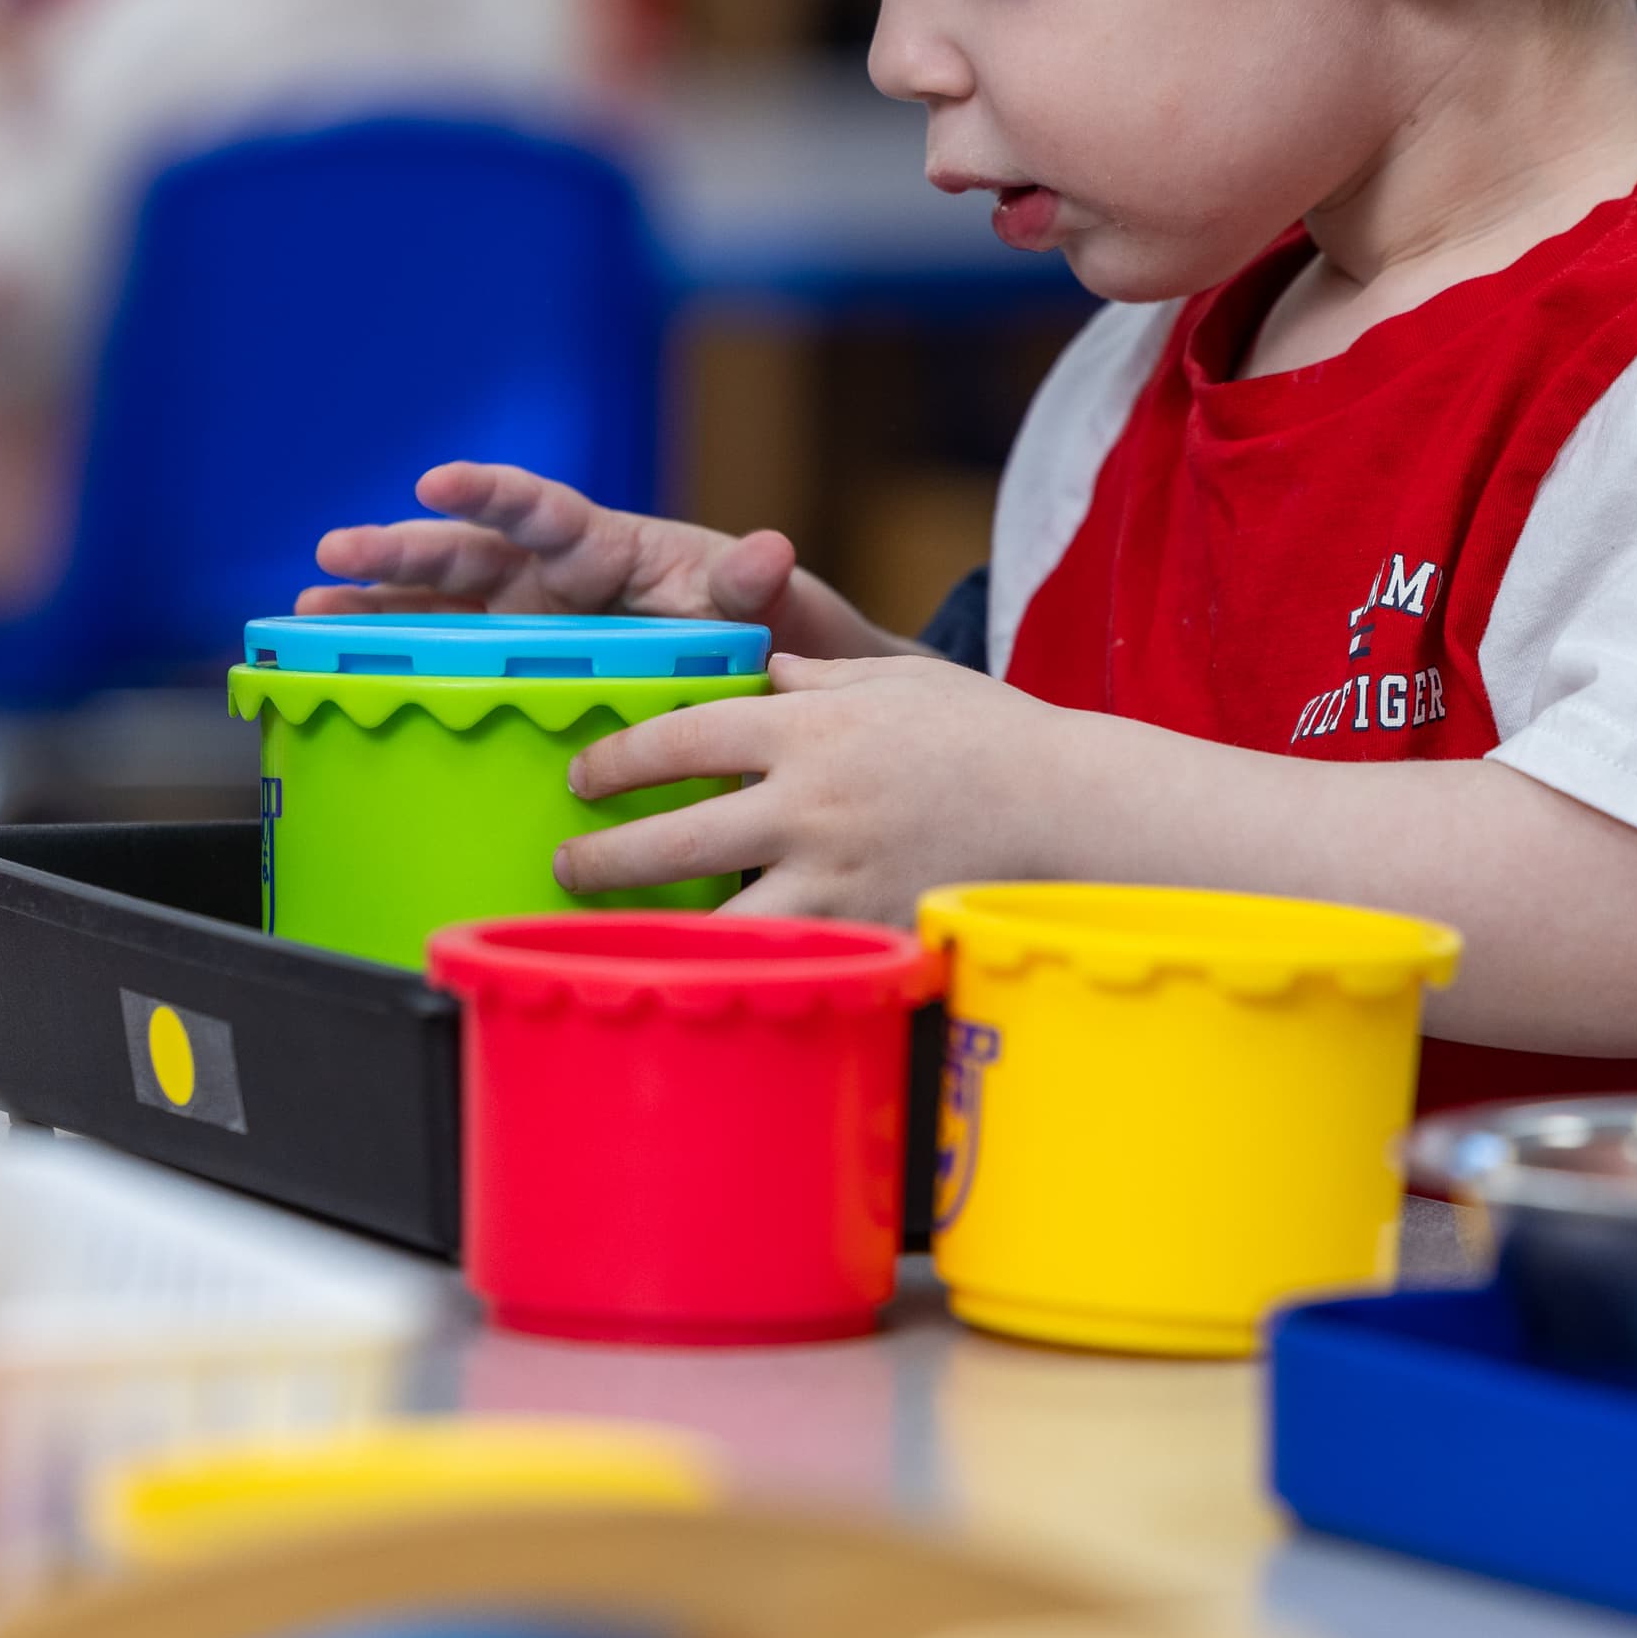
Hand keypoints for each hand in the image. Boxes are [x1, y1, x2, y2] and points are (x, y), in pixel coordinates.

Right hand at [306, 460, 882, 652]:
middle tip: (332, 551)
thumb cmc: (768, 630)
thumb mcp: (765, 605)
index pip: (541, 510)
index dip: (489, 493)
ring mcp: (529, 626)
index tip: (437, 482)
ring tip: (305, 612)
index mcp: (606, 547)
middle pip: (466, 556)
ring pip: (440, 608)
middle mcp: (553, 579)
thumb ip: (750, 584)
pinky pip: (451, 665)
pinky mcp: (519, 673)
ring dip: (374, 608)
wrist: (773, 685)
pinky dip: (398, 666)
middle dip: (398, 553)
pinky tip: (337, 675)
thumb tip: (769, 548)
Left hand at [557, 652, 1066, 922]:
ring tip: (618, 930)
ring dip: (655, 926)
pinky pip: (786, 953)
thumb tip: (766, 673)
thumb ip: (818, 678)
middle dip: (604, 857)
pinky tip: (705, 964)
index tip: (586, 773)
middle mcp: (810, 804)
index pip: (682, 739)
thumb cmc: (987, 734)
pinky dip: (739, 960)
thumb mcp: (895, 679)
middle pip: (674, 839)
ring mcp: (838, 877)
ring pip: (716, 919)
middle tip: (568, 862)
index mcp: (809, 729)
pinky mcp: (869, 931)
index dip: (619, 758)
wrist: (1069, 805)